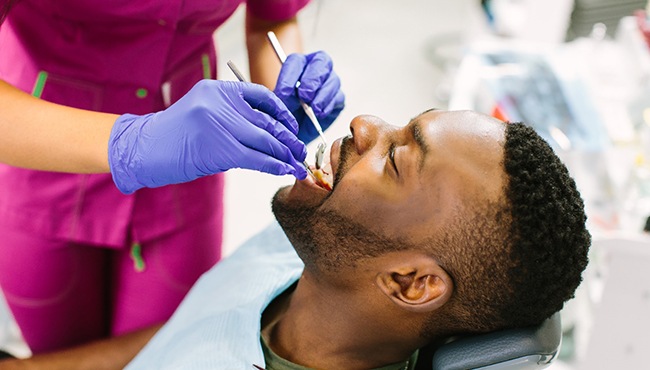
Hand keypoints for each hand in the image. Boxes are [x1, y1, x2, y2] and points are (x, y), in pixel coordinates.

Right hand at [108, 80, 307, 193]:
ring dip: (285, 155)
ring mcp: (220, 124)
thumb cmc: (174, 135)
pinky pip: (256, 158)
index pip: (261, 95)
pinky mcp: (221, 149)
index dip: (281, 113)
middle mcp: (221, 102)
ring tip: (297, 164)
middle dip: (287, 139)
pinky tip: (284, 171)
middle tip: (300, 151)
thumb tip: (269, 133)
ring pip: (265, 140)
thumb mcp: (202, 112)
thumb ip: (231, 115)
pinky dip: (274, 166)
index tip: (291, 127)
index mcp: (218, 89)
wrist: (143, 149)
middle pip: (266, 121)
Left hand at [274, 51, 344, 143]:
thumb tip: (286, 94)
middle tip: (304, 96)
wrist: (297, 128)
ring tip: (313, 109)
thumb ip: (283, 95)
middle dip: (312, 80)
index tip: (283, 93)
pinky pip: (338, 97)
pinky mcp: (338, 98)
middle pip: (322, 61)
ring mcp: (330, 81)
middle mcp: (316, 68)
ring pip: (332, 80)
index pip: (296, 61)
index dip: (290, 76)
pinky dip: (328, 106)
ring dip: (322, 96)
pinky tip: (319, 114)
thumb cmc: (288, 110)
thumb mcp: (281, 102)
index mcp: (298, 64)